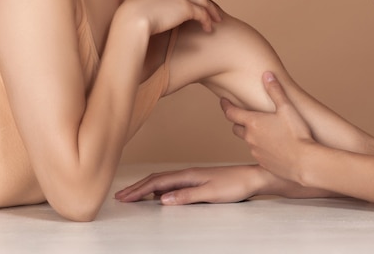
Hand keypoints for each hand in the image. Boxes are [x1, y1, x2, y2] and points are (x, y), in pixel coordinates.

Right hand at [115, 165, 261, 204]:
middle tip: (120, 196)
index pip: (157, 182)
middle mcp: (189, 173)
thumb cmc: (235, 186)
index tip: (122, 197)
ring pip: (164, 181)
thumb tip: (161, 199)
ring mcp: (193, 176)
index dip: (138, 190)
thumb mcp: (210, 193)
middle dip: (137, 188)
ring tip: (133, 194)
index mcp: (189, 175)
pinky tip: (159, 196)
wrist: (253, 178)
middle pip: (157, 179)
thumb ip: (186, 196)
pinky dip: (160, 189)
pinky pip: (173, 184)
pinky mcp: (199, 181)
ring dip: (147, 188)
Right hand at [120, 0, 221, 34]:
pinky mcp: (186, 7)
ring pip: (203, 3)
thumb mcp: (140, 1)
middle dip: (209, 3)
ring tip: (217, 22)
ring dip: (211, 13)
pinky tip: (208, 29)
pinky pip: (202, 14)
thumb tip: (150, 10)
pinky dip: (207, 22)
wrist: (133, 18)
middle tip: (217, 10)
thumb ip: (150, 1)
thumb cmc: (130, 15)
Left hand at [222, 72, 315, 183]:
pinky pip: (257, 153)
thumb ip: (275, 91)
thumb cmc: (297, 133)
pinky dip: (261, 147)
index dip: (225, 105)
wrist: (304, 162)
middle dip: (238, 121)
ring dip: (252, 134)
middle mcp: (250, 138)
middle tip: (243, 115)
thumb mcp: (287, 108)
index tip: (223, 100)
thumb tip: (267, 74)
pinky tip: (273, 145)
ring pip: (248, 141)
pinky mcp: (263, 163)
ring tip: (263, 130)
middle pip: (236, 128)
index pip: (231, 112)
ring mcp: (255, 152)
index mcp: (253, 122)